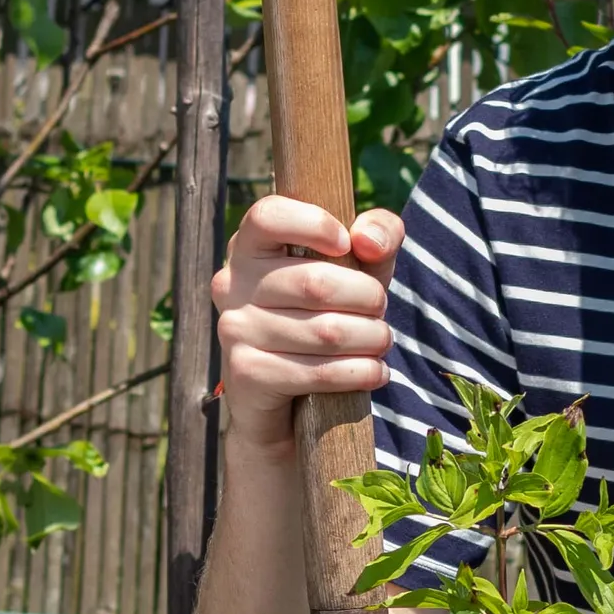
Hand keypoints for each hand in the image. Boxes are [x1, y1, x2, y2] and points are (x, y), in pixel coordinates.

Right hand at [213, 194, 403, 460]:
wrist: (286, 399)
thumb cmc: (326, 314)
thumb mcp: (357, 268)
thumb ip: (378, 235)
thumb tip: (367, 240)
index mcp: (250, 246)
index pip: (268, 215)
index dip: (315, 224)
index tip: (347, 244)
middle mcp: (232, 284)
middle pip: (315, 282)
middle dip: (368, 298)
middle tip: (380, 309)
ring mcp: (234, 329)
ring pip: (325, 332)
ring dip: (371, 338)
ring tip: (381, 341)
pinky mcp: (246, 373)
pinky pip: (318, 371)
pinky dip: (361, 373)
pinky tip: (375, 372)